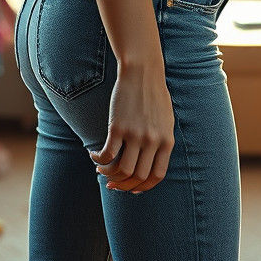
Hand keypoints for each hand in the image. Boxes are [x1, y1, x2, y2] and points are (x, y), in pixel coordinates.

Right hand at [89, 64, 174, 193]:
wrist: (143, 71)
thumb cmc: (154, 94)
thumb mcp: (165, 121)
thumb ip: (161, 141)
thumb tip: (149, 164)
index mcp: (167, 141)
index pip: (156, 176)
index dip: (142, 187)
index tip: (131, 189)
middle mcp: (153, 141)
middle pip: (137, 176)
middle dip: (122, 185)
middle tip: (111, 183)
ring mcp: (135, 135)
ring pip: (121, 170)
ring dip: (109, 174)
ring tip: (101, 170)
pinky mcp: (118, 127)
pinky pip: (107, 155)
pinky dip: (98, 160)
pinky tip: (93, 155)